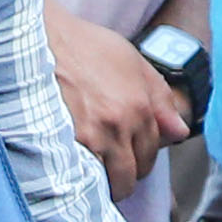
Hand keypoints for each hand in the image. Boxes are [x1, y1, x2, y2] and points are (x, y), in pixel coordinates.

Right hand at [45, 9, 195, 200]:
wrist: (40, 38)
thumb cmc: (84, 46)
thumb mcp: (133, 62)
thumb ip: (161, 99)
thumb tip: (181, 132)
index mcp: (139, 106)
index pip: (151, 152)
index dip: (141, 156)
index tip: (129, 154)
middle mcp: (119, 125)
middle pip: (133, 173)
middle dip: (126, 174)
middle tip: (112, 166)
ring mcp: (91, 136)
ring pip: (110, 183)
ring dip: (106, 183)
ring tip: (96, 174)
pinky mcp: (64, 143)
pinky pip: (83, 178)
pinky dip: (83, 180)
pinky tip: (78, 172)